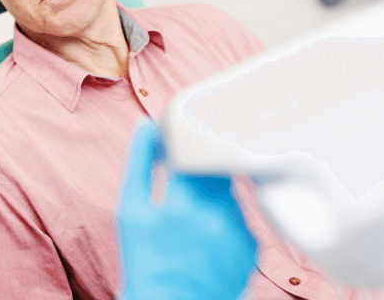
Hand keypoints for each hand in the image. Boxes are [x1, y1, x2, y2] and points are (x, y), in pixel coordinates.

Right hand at [116, 119, 256, 299]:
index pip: (195, 150)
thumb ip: (138, 162)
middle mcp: (217, 216)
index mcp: (183, 202)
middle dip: (203, 166)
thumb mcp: (130, 211)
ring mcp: (238, 232)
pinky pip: (243, 215)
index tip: (180, 146)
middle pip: (218, 167)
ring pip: (232, 190)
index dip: (187, 145)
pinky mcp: (253, 247)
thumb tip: (147, 125)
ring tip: (195, 212)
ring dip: (216, 191)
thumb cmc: (145, 259)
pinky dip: (228, 215)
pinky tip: (210, 232)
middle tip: (188, 178)